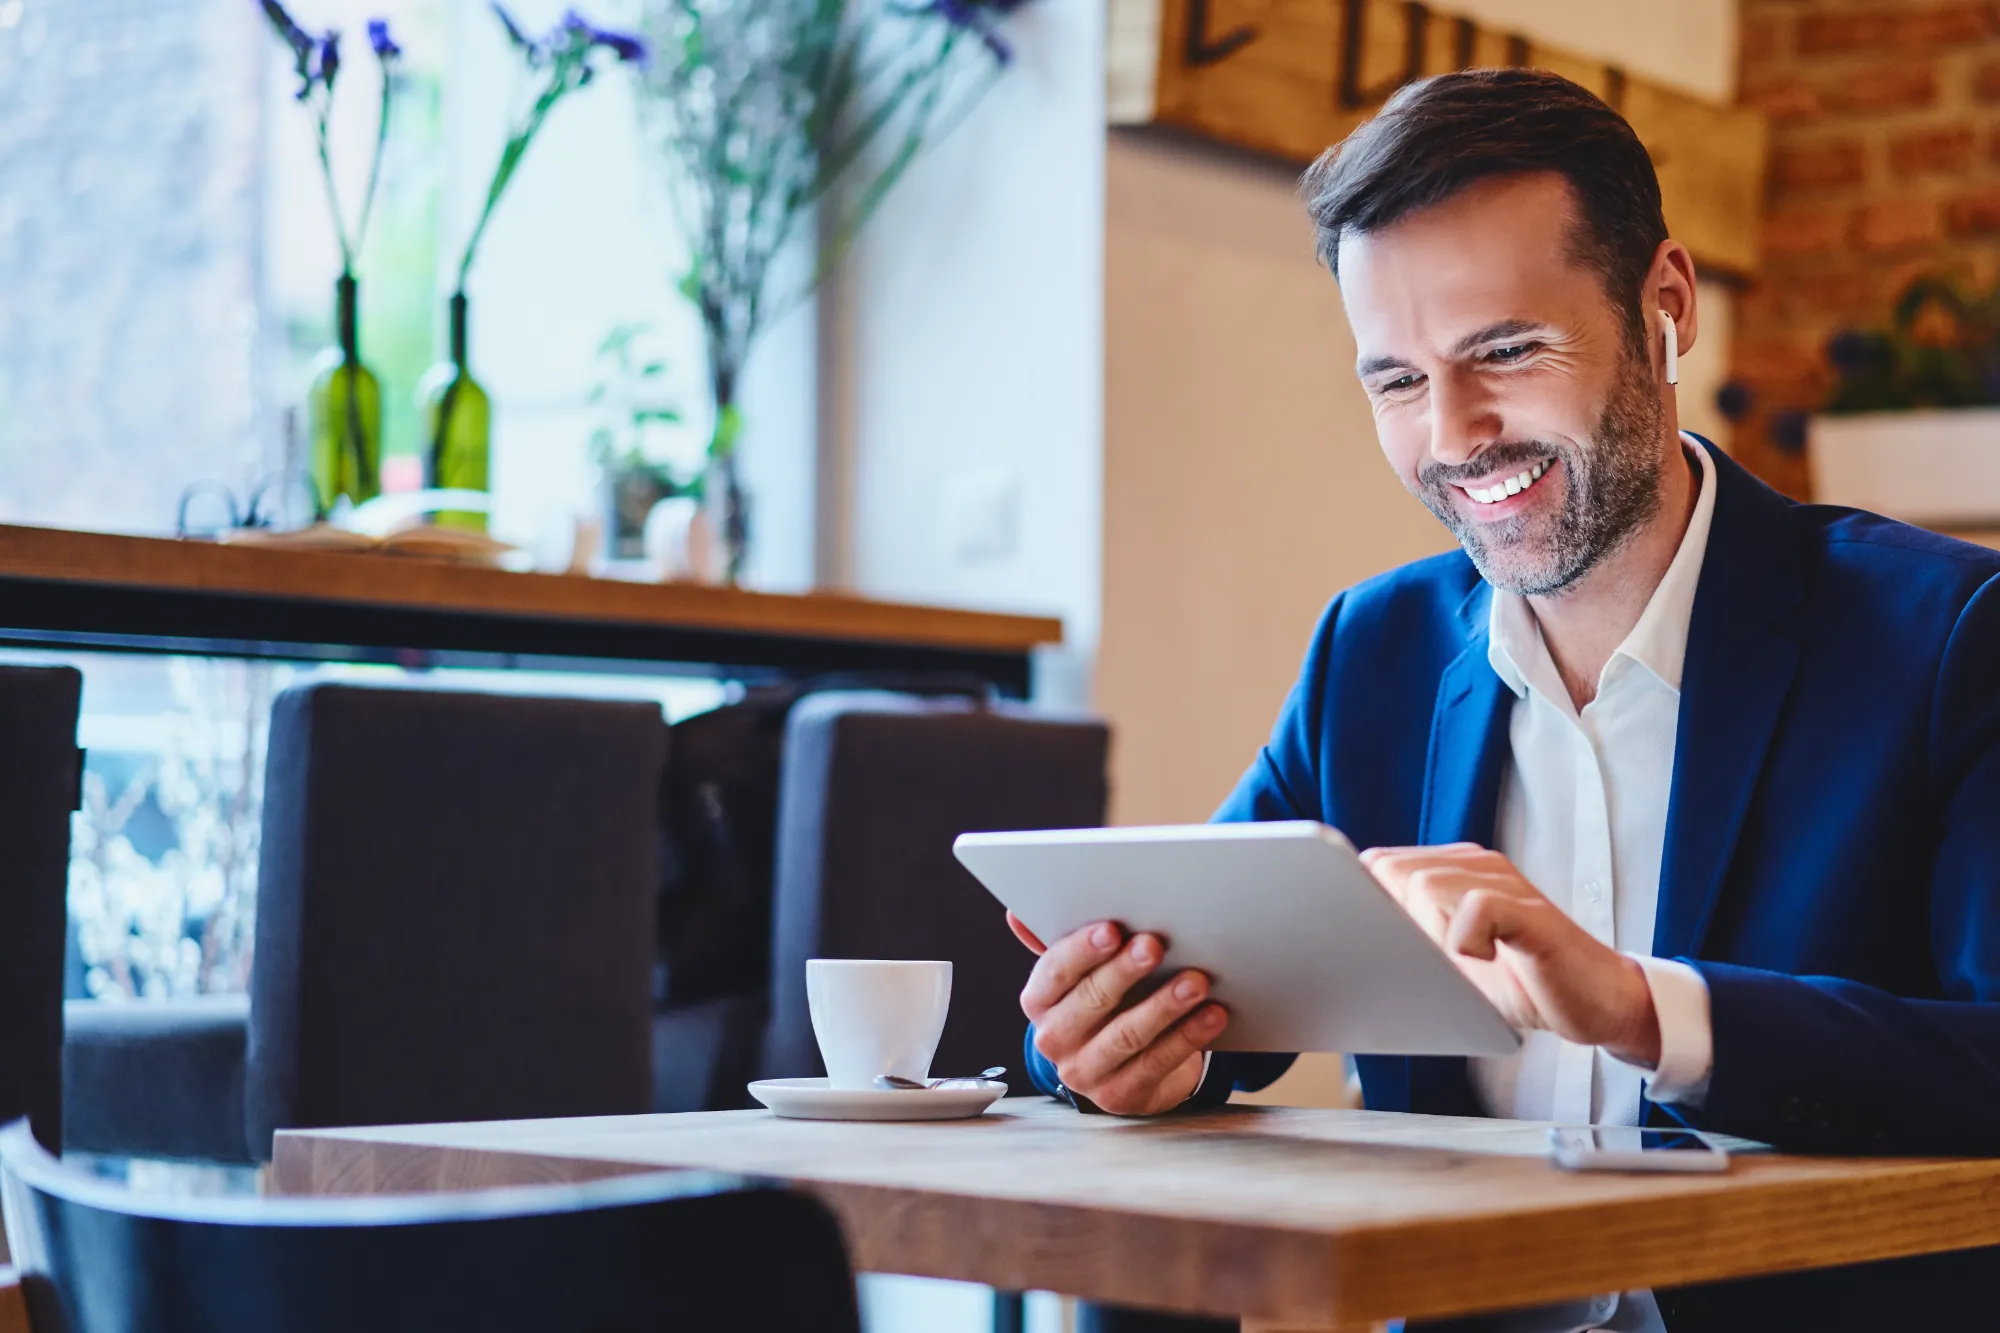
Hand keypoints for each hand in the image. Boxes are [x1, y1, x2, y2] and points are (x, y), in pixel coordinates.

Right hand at [1007, 912, 1227, 1115]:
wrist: (1120, 1068)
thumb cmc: (1103, 1006)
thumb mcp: (1079, 977)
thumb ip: (1057, 942)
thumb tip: (1018, 914)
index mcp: (1039, 1001)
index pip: (1055, 972)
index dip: (1083, 950)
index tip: (1113, 929)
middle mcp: (1053, 1039)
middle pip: (1090, 1002)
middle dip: (1124, 971)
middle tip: (1154, 946)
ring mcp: (1085, 1072)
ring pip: (1127, 1036)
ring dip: (1163, 1006)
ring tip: (1195, 982)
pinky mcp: (1120, 1095)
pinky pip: (1156, 1064)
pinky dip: (1187, 1037)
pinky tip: (1211, 1015)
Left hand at [1358, 844, 1660, 1067]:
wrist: (1598, 1000)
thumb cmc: (1522, 982)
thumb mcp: (1453, 960)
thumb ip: (1410, 937)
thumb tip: (1350, 936)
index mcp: (1453, 871)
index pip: (1380, 865)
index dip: (1367, 905)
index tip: (1376, 943)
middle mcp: (1478, 866)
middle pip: (1395, 872)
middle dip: (1394, 920)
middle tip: (1431, 957)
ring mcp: (1506, 885)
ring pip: (1426, 885)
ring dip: (1427, 934)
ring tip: (1460, 961)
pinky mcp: (1531, 913)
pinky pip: (1478, 908)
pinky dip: (1466, 939)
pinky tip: (1482, 958)